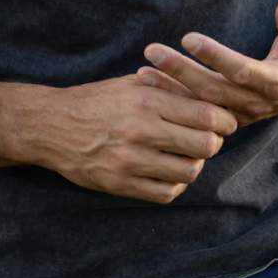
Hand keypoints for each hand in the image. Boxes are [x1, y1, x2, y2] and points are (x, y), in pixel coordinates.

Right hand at [34, 74, 237, 204]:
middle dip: (213, 143)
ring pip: (188, 171)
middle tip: (208, 139)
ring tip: (186, 154)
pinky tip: (169, 171)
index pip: (206, 115)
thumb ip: (169, 87)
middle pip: (204, 146)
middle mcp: (141, 131)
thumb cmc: (97, 100)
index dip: (224, 121)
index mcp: (146, 101)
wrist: (52, 125)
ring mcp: (130, 161)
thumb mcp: (131, 84)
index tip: (225, 122)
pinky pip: (166, 192)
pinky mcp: (120, 184)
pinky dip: (175, 184)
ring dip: (194, 164)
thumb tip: (211, 95)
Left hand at [135, 0, 277, 127]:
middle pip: (212, 89)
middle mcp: (254, 102)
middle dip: (181, 71)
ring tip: (141, 73)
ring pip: (200, 104)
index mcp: (274, 82)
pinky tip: (149, 85)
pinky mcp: (226, 117)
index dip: (215, 56)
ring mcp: (239, 113)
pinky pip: (196, 110)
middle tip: (152, 50)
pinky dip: (173, 98)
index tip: (189, 38)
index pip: (240, 70)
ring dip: (170, 89)